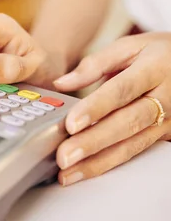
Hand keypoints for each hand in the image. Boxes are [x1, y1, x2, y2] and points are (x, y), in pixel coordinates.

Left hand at [54, 33, 170, 185]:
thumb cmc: (159, 54)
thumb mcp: (130, 46)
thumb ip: (94, 64)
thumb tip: (61, 83)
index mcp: (154, 69)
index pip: (122, 90)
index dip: (96, 108)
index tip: (71, 123)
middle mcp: (166, 98)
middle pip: (127, 123)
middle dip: (93, 143)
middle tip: (64, 157)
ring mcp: (169, 121)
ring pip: (132, 145)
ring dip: (98, 162)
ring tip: (69, 173)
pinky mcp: (166, 136)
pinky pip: (137, 152)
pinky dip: (110, 164)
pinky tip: (88, 171)